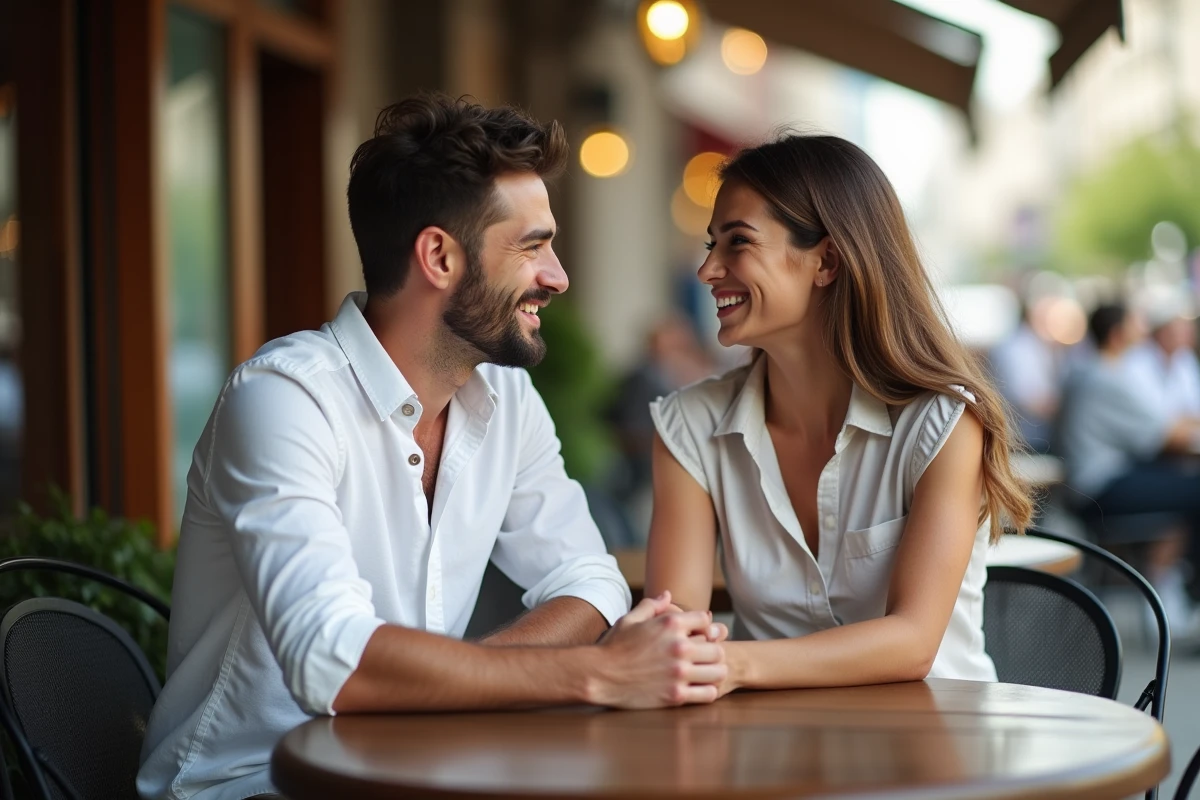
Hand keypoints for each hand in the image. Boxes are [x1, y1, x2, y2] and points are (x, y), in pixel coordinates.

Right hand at [589, 592, 726, 708]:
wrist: (598, 675)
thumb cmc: (613, 646)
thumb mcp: (630, 619)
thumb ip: (653, 605)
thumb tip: (668, 594)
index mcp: (670, 624)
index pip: (706, 621)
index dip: (703, 628)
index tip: (695, 637)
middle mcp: (679, 647)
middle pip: (718, 648)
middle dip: (712, 652)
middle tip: (702, 659)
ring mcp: (679, 672)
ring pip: (719, 671)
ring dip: (713, 672)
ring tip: (703, 674)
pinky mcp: (676, 695)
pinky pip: (709, 693)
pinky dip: (707, 691)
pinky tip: (696, 689)